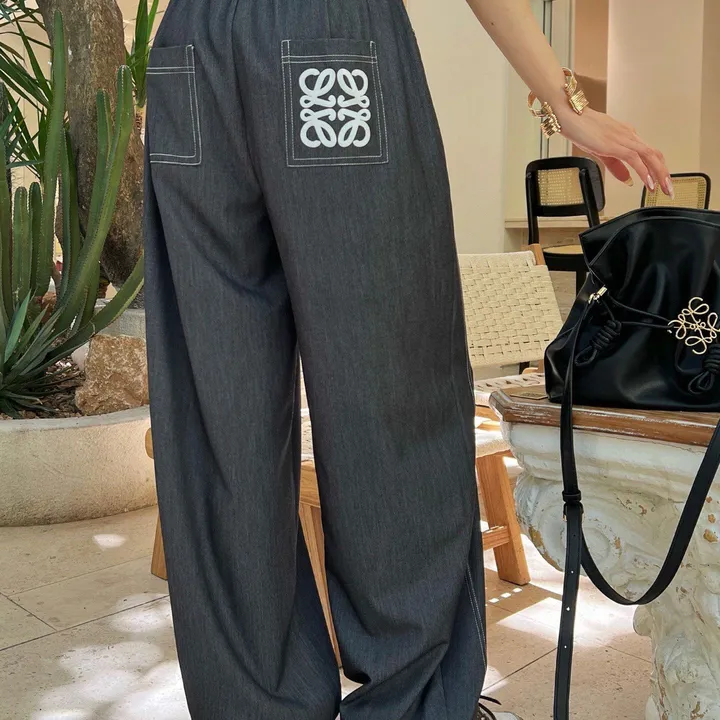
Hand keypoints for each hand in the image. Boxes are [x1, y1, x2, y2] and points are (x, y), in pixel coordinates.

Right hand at [556, 107, 673, 198]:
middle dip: (664, 174)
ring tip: (663, 189)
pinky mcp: (615, 144)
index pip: (650, 154)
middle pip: (655, 155)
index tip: (662, 182)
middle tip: (669, 190)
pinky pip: (635, 159)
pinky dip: (644, 171)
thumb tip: (628, 179)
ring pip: (650, 156)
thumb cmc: (582, 128)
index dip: (659, 169)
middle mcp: (630, 136)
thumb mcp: (601, 152)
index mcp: (627, 136)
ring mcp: (624, 139)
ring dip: (659, 174)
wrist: (570, 116)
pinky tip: (648, 182)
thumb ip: (616, 166)